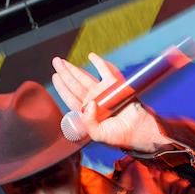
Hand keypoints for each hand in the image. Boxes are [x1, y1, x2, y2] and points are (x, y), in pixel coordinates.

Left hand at [52, 52, 170, 151]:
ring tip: (64, 61)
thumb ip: (89, 123)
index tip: (55, 77)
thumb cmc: (119, 136)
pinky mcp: (115, 86)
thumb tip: (89, 104)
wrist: (139, 130)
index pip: (71, 98)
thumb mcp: (99, 135)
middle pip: (75, 85)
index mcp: (87, 114)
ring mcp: (103, 92)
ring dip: (75, 69)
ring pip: (85, 77)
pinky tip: (91, 56)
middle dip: (65, 73)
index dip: (62, 87)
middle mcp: (93, 101)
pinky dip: (99, 63)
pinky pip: (105, 71)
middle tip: (56, 62)